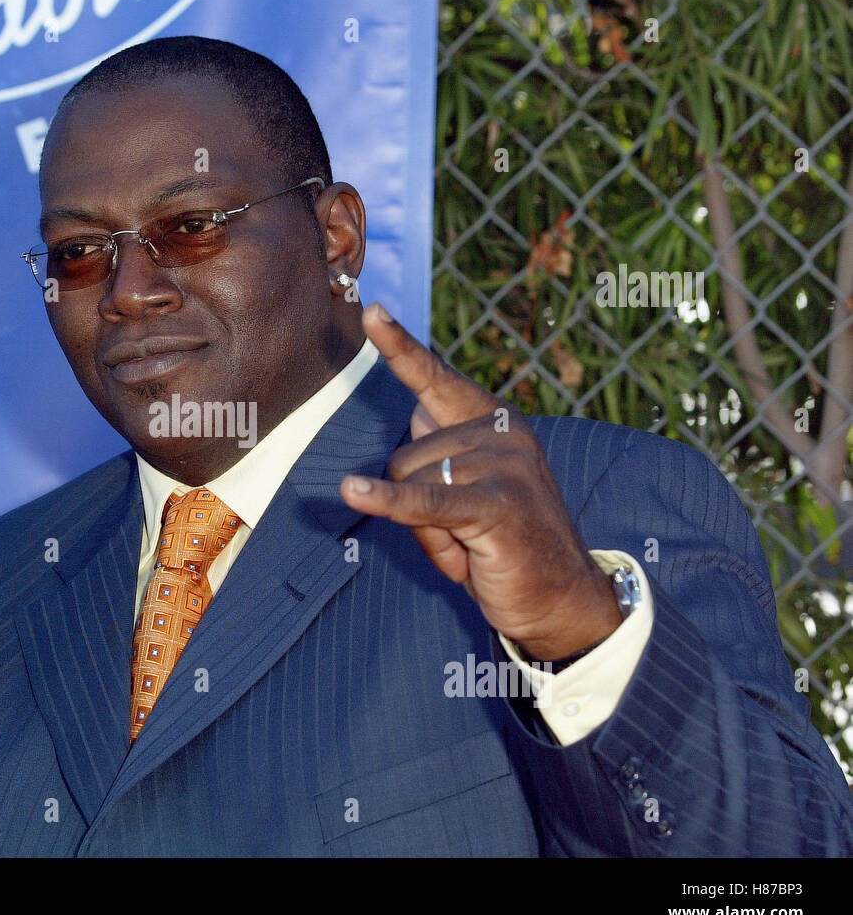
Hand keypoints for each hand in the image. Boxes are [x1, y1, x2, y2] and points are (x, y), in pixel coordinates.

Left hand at [339, 304, 620, 661]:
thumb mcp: (468, 491)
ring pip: (413, 487)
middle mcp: (503, 433)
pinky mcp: (497, 507)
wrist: (562, 601)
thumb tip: (414, 407)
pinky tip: (353, 492)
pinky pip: (425, 503)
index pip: (437, 378)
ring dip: (428, 533)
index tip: (371, 312)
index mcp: (495, 421)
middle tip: (461, 538)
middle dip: (416, 507)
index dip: (401, 347)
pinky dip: (388, 503)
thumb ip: (442, 450)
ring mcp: (504, 467)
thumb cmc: (507, 546)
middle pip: (406, 456)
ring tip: (472, 551)